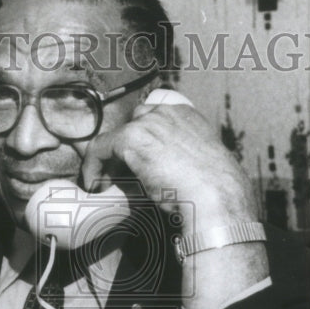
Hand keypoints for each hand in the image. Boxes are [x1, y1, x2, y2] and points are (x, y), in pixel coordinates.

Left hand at [81, 100, 259, 231]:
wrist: (216, 196)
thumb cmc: (213, 191)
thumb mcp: (198, 166)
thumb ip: (179, 159)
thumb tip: (161, 174)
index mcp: (187, 116)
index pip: (153, 115)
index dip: (140, 139)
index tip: (134, 163)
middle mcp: (168, 112)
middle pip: (132, 124)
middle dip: (123, 148)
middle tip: (118, 176)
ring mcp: (150, 122)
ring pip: (115, 137)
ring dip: (108, 159)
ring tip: (105, 183)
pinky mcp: (132, 138)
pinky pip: (100, 147)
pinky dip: (93, 166)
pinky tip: (94, 186)